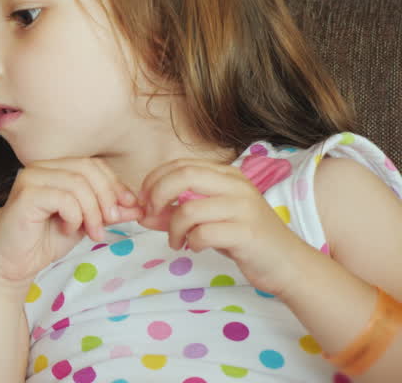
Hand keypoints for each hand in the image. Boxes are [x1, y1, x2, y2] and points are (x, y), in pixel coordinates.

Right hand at [0, 158, 140, 290]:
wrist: (13, 263)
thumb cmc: (44, 241)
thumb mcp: (85, 224)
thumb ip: (108, 212)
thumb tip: (138, 207)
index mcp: (54, 168)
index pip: (92, 164)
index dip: (114, 184)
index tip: (128, 208)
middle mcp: (40, 168)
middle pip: (87, 169)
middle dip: (107, 197)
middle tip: (112, 223)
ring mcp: (30, 178)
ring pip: (78, 183)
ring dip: (93, 212)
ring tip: (92, 233)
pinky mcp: (25, 195)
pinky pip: (64, 198)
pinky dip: (74, 216)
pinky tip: (67, 229)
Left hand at [139, 159, 311, 296]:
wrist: (289, 265)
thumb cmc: (245, 240)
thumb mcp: (209, 221)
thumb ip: (177, 214)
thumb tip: (142, 214)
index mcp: (227, 175)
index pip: (180, 165)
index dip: (154, 181)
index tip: (144, 201)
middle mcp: (236, 185)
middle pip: (182, 176)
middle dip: (156, 195)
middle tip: (150, 216)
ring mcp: (244, 207)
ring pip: (189, 208)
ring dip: (173, 228)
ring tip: (176, 241)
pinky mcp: (247, 232)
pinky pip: (203, 233)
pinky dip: (191, 242)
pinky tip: (194, 248)